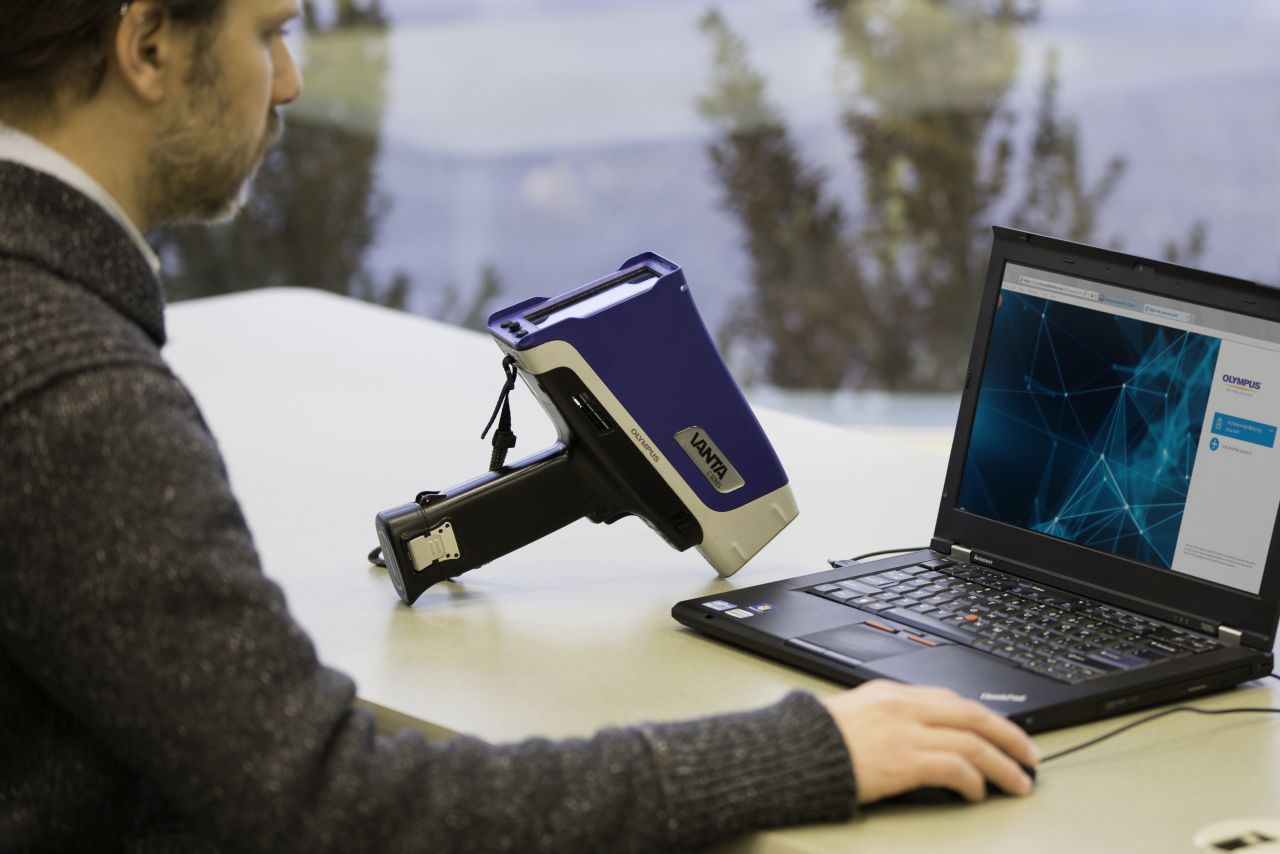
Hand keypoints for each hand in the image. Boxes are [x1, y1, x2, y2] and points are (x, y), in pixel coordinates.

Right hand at [822, 680, 1039, 803]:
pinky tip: (980, 793)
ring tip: (1019, 782)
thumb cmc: (813, 742)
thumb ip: (885, 720)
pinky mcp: (905, 761)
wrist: (792, 753)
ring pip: (973, 742)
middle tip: (1030, 754)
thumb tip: (913, 736)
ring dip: (1003, 764)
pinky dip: (975, 780)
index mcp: (891, 693)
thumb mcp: (852, 715)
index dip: (984, 717)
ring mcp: (906, 733)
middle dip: (1008, 735)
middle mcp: (903, 708)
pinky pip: (955, 767)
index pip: (951, 699)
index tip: (1001, 732)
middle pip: (973, 715)